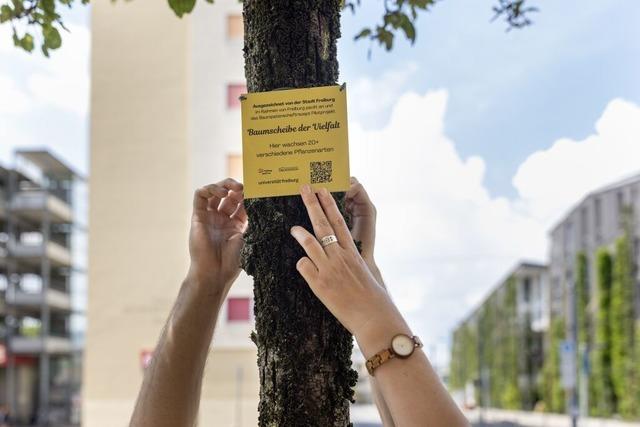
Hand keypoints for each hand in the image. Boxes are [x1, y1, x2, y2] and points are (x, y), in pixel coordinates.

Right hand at [187, 178, 246, 294]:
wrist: (215, 273)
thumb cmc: (233, 261)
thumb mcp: (249, 237)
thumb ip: (254, 220)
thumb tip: (266, 203)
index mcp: (235, 225)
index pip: (242, 203)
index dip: (248, 194)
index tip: (257, 190)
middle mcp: (221, 219)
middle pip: (228, 195)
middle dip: (237, 187)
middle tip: (245, 187)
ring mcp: (209, 217)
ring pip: (214, 191)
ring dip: (224, 185)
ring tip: (234, 188)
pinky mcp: (198, 216)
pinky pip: (199, 196)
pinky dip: (209, 188)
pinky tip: (221, 193)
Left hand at [290, 185, 407, 355]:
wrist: (373, 317)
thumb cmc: (372, 298)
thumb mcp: (363, 273)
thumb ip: (349, 261)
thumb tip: (336, 254)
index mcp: (352, 252)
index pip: (338, 221)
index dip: (328, 204)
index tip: (322, 190)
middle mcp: (340, 257)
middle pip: (322, 225)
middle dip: (312, 204)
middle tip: (304, 188)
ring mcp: (329, 269)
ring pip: (310, 243)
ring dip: (300, 233)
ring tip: (293, 228)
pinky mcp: (319, 284)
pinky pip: (304, 267)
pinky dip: (302, 265)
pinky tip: (304, 267)